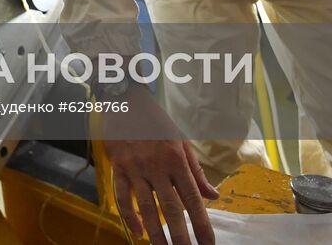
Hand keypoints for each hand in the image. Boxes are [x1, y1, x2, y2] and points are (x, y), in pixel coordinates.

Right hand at [102, 88, 219, 244]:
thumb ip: (196, 172)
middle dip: (180, 236)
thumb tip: (214, 196)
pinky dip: (129, 216)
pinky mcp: (118, 167)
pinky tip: (138, 232)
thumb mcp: (182, 142)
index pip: (193, 199)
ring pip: (147, 207)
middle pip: (171, 208)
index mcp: (177, 160)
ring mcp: (135, 168)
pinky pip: (122, 196)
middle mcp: (157, 166)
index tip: (208, 244)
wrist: (125, 100)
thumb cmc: (156, 122)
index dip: (202, 224)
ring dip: (156, 233)